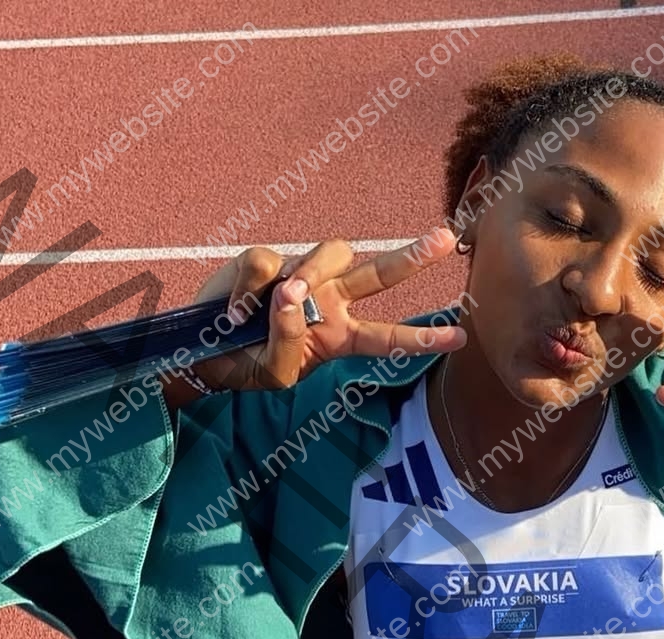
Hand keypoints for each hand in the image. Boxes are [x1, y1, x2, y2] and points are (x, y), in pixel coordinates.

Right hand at [186, 229, 466, 393]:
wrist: (203, 351)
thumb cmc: (247, 365)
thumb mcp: (275, 372)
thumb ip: (290, 340)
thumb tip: (291, 293)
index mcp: (340, 335)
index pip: (388, 336)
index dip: (422, 338)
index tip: (460, 338)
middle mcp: (329, 300)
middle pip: (379, 274)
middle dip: (413, 257)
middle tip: (445, 240)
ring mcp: (300, 276)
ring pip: (328, 255)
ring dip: (310, 275)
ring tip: (280, 301)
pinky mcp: (265, 260)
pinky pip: (266, 263)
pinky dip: (247, 290)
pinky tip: (233, 313)